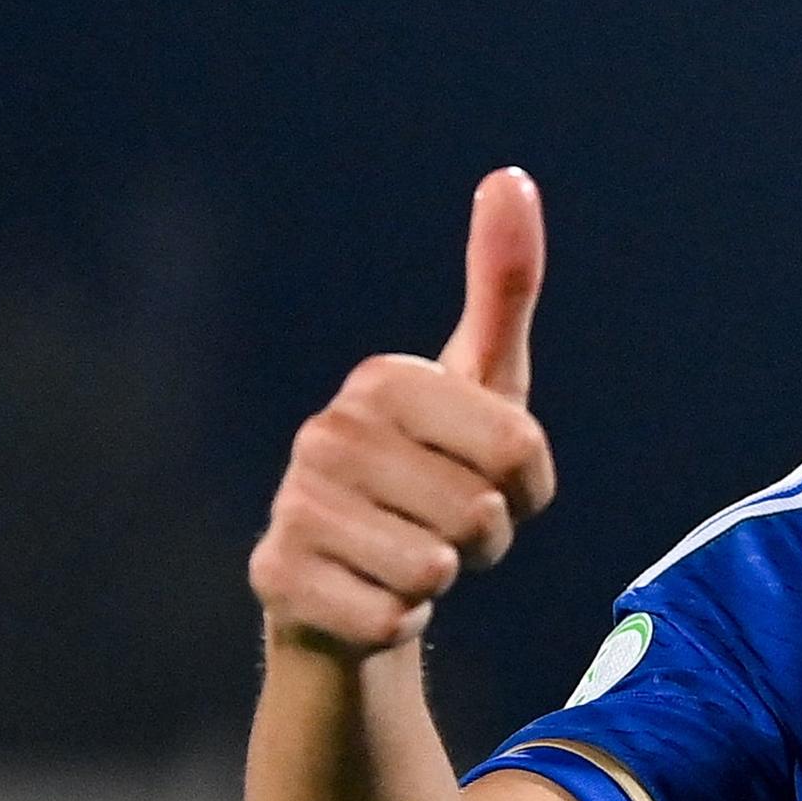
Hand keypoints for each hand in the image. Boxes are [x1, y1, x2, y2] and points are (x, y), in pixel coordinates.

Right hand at [249, 168, 559, 657]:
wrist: (352, 584)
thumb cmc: (434, 475)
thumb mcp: (485, 385)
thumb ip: (503, 286)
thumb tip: (509, 176)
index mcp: (383, 380)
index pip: (520, 450)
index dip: (527, 488)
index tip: (491, 481)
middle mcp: (325, 431)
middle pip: (480, 512)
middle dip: (485, 540)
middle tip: (444, 528)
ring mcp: (293, 504)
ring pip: (435, 568)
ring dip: (442, 582)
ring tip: (409, 559)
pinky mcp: (274, 579)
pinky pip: (391, 619)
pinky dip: (399, 624)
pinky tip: (371, 598)